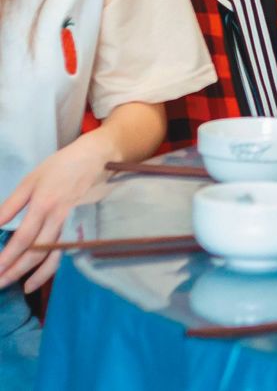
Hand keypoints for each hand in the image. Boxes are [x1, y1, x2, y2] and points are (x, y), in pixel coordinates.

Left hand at [0, 129, 116, 291]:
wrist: (97, 157)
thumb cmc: (60, 167)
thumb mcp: (31, 180)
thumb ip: (11, 205)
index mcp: (43, 205)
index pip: (22, 239)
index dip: (7, 258)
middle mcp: (59, 218)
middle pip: (37, 253)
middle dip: (16, 271)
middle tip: (1, 285)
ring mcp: (74, 224)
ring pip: (56, 256)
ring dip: (38, 275)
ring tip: (25, 288)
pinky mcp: (84, 226)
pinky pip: (68, 251)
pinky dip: (57, 266)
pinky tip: (47, 275)